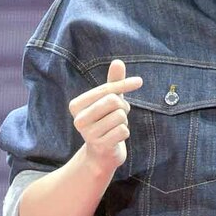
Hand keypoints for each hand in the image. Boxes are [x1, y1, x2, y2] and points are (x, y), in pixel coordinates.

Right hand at [68, 60, 142, 174]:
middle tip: (119, 114)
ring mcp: (88, 134)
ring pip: (120, 116)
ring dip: (123, 121)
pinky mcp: (100, 146)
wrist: (101, 154)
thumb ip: (113, 82)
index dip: (125, 84)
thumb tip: (118, 61)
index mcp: (76, 105)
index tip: (139, 81)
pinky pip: (123, 130)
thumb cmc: (105, 121)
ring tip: (115, 127)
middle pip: (114, 101)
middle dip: (123, 107)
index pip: (106, 90)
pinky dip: (125, 132)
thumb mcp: (109, 100)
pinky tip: (116, 137)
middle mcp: (78, 119)